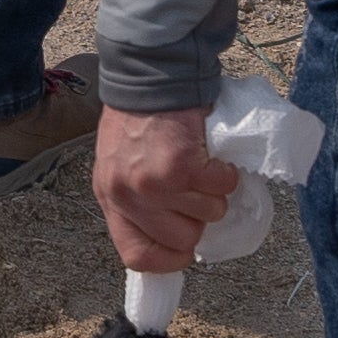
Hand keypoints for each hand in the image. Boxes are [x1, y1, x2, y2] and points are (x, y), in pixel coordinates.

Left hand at [92, 106, 237, 277]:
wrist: (147, 77)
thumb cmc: (137, 121)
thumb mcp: (120, 168)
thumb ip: (138, 203)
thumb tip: (174, 238)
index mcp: (111, 199)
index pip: (137, 256)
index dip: (168, 261)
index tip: (186, 251)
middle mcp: (129, 196)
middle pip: (183, 239)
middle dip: (198, 217)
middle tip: (193, 188)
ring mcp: (155, 183)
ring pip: (210, 213)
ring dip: (213, 191)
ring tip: (197, 164)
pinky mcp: (182, 164)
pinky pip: (222, 186)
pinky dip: (226, 171)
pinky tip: (210, 154)